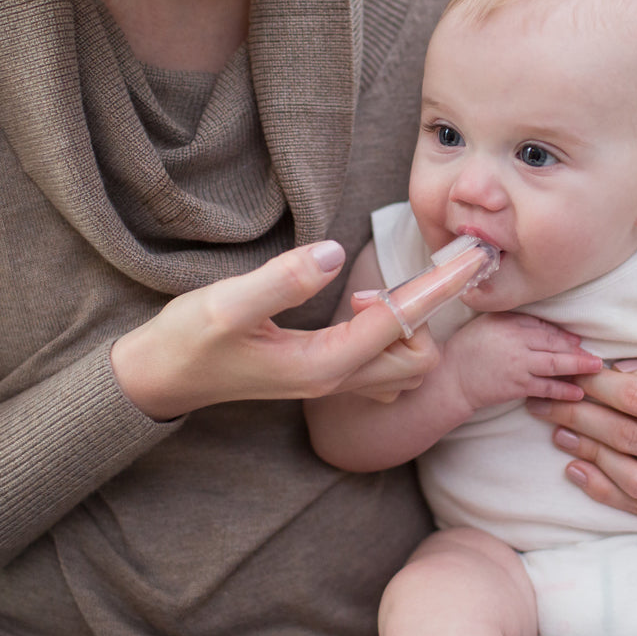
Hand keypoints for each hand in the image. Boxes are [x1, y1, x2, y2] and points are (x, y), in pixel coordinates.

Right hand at [111, 241, 438, 419]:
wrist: (163, 378)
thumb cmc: (189, 340)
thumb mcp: (227, 305)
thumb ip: (282, 281)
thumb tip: (335, 253)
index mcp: (324, 364)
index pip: (400, 321)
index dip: (440, 285)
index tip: (473, 256)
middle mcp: (337, 380)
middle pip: (419, 355)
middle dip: (425, 312)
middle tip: (387, 277)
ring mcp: (332, 382)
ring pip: (405, 363)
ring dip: (408, 324)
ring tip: (369, 293)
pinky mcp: (324, 374)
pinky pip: (384, 363)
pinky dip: (394, 335)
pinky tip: (366, 310)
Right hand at [442, 313, 598, 412]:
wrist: (450, 377)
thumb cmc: (466, 348)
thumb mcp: (487, 324)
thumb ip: (512, 320)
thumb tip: (541, 325)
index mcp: (508, 323)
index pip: (542, 327)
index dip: (562, 334)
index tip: (577, 339)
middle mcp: (516, 342)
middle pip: (553, 343)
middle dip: (576, 349)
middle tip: (595, 355)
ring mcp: (517, 365)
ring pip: (554, 364)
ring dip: (577, 366)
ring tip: (595, 368)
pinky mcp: (516, 386)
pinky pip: (545, 387)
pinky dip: (563, 390)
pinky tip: (577, 392)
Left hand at [526, 351, 636, 527]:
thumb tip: (615, 373)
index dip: (598, 386)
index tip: (567, 372)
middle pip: (628, 438)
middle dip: (577, 415)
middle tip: (540, 400)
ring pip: (630, 479)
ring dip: (585, 453)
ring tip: (555, 430)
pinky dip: (604, 491)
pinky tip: (576, 469)